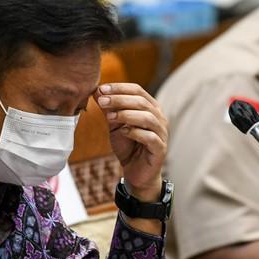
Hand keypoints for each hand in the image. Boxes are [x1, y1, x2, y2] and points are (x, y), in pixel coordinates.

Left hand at [95, 83, 167, 201]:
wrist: (135, 171)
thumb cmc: (128, 145)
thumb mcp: (114, 124)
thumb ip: (108, 109)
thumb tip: (96, 91)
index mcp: (150, 108)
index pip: (137, 90)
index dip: (119, 88)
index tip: (101, 89)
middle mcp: (159, 118)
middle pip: (142, 102)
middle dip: (120, 100)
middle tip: (102, 101)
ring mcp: (162, 133)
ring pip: (148, 118)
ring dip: (126, 115)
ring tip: (109, 118)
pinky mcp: (160, 149)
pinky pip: (150, 137)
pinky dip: (135, 132)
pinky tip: (122, 132)